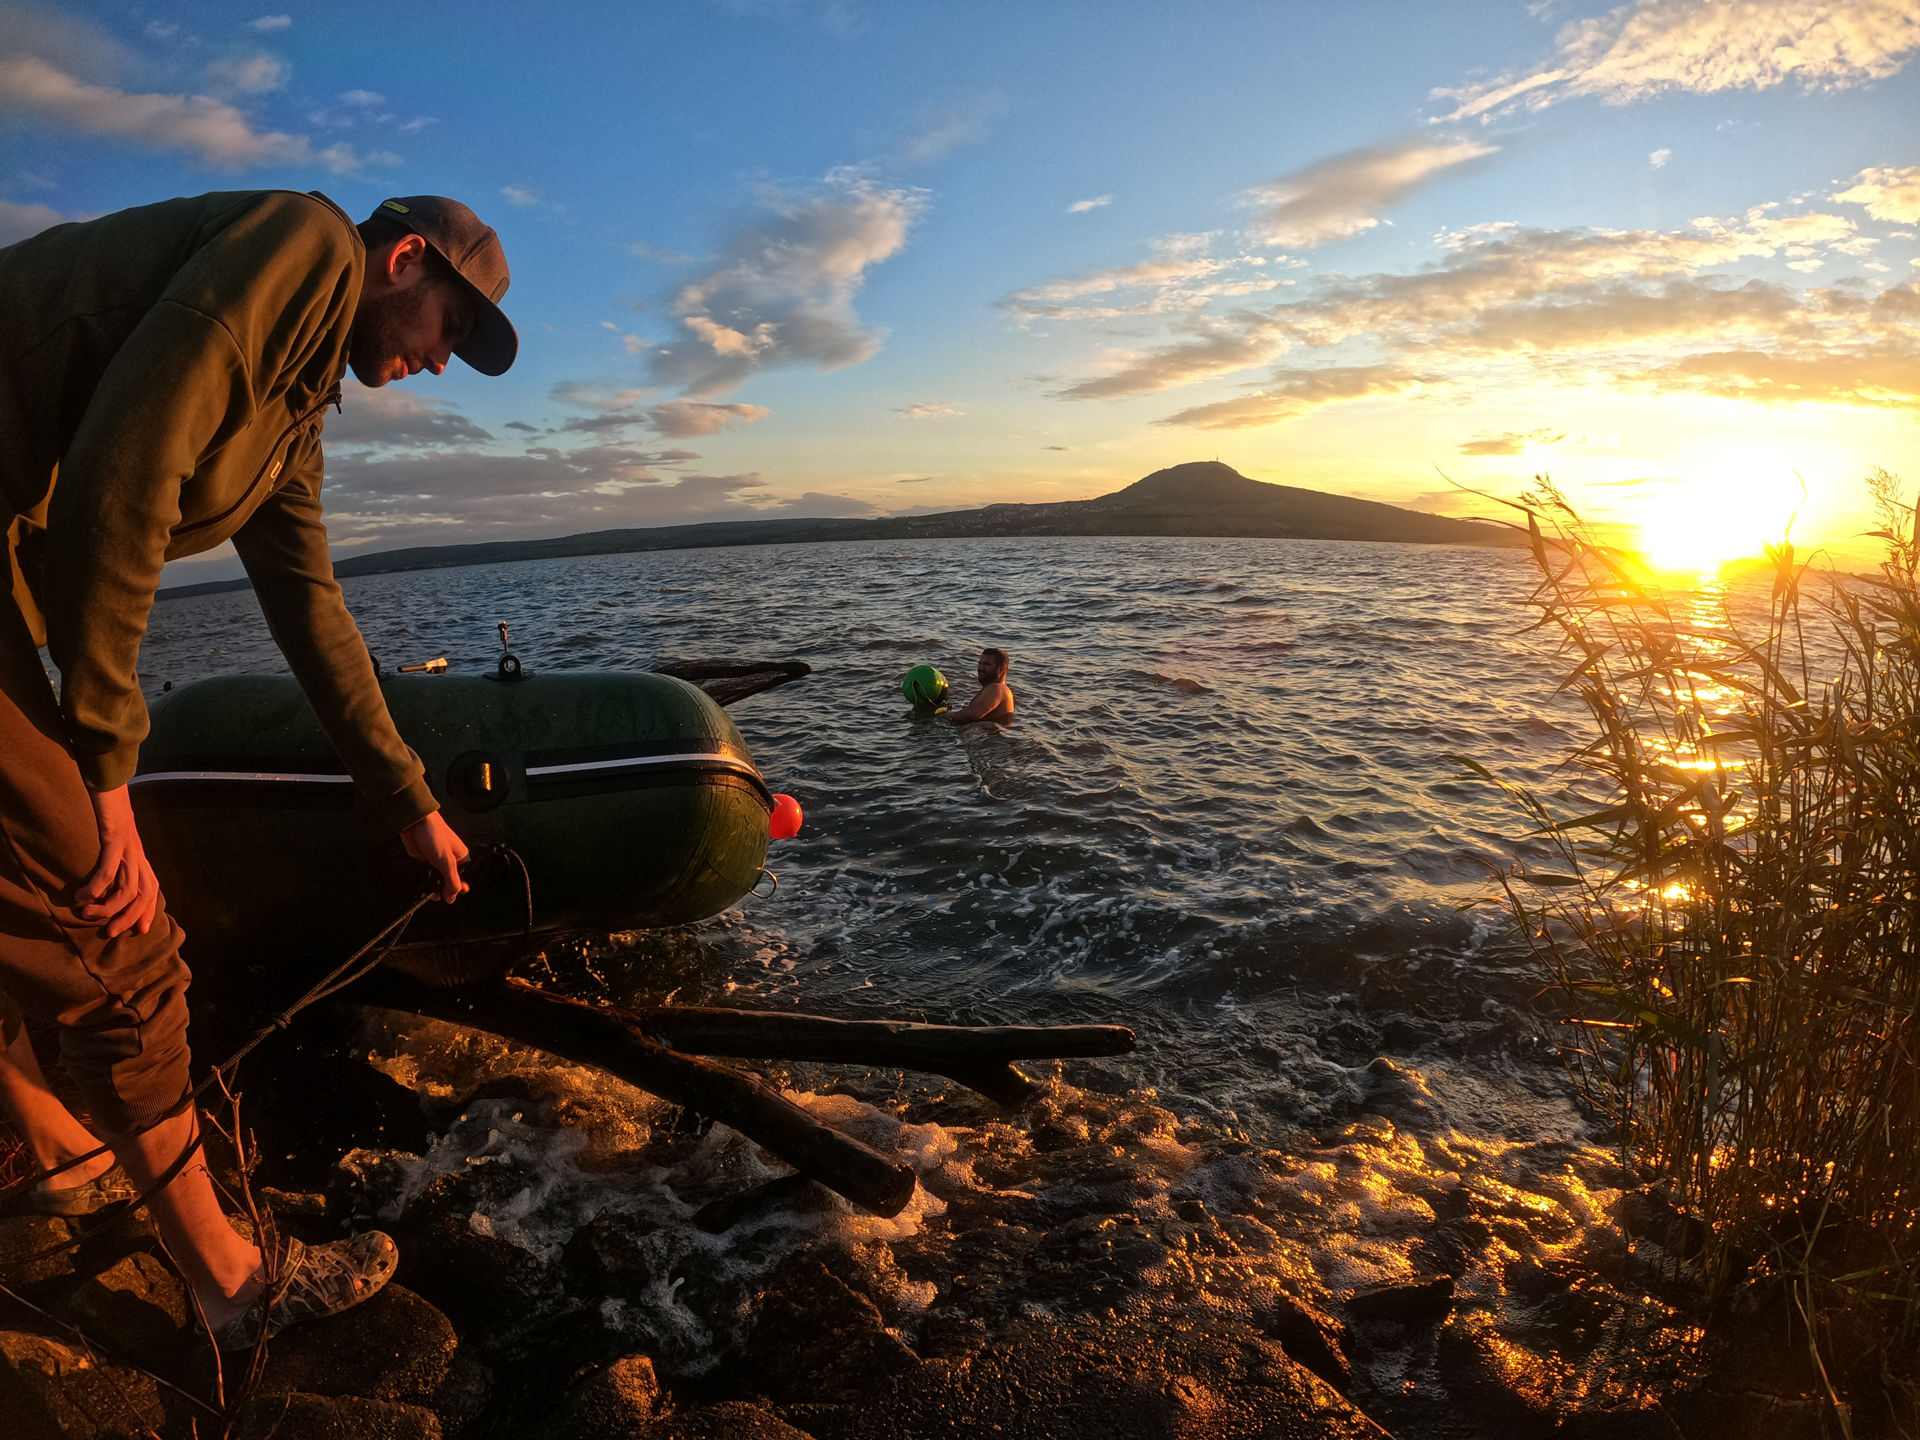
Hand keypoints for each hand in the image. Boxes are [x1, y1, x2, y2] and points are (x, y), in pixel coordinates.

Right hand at [77, 786, 162, 937]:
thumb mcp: (115, 840)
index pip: (152, 888)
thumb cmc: (109, 811)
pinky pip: (109, 868)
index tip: (138, 931)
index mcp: (140, 855)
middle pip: (144, 893)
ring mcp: (129, 846)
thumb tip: (105, 879)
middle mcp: (139, 853)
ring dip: (109, 907)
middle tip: (109, 932)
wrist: (109, 783)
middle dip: (128, 917)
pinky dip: (97, 887)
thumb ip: (115, 858)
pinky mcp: (116, 838)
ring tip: (88, 914)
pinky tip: (82, 896)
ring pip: (129, 887)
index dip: (147, 911)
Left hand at [401, 812, 468, 902]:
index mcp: (461, 858)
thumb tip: (452, 898)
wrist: (415, 823)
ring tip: (428, 893)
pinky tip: (420, 886)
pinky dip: (422, 881)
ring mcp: (435, 860)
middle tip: (437, 896)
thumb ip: (451, 881)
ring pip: (435, 878)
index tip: (450, 896)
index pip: (462, 878)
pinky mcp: (423, 859)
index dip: (457, 889)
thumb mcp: (447, 862)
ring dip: (431, 887)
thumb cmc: (435, 835)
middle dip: (442, 890)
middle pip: (448, 880)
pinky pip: (424, 874)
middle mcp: (449, 859)